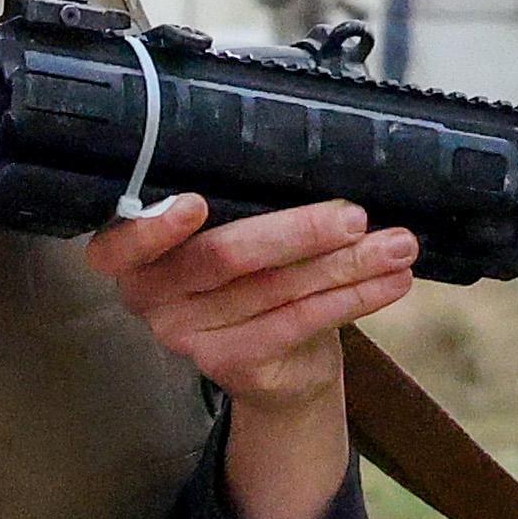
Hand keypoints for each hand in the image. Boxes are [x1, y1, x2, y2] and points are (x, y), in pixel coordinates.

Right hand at [76, 195, 419, 518]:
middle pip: (221, 257)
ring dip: (344, 265)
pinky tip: (389, 283)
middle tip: (355, 217)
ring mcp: (186, 335)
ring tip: (396, 246)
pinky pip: (297, 323)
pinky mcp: (229, 363)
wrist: (277, 362)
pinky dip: (351, 299)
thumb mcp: (238, 227)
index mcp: (136, 252)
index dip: (154, 227)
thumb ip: (242, 201)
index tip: (197, 203)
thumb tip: (309, 155)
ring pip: (272, 289)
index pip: (122, 244)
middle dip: (297, 232)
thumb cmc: (255, 274)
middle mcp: (149, 296)